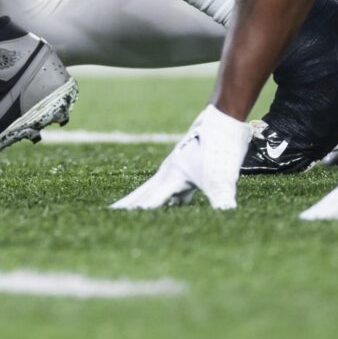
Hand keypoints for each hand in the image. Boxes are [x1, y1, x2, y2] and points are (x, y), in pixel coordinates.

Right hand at [112, 105, 251, 210]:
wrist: (223, 120)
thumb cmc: (220, 149)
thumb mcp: (223, 180)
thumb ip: (222, 202)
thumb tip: (226, 218)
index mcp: (171, 177)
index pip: (149, 200)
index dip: (134, 211)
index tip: (116, 218)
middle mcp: (168, 173)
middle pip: (144, 193)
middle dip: (128, 204)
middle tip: (110, 212)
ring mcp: (176, 170)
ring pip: (156, 190)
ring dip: (145, 200)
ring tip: (134, 210)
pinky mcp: (187, 169)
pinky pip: (172, 189)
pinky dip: (168, 200)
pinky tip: (173, 206)